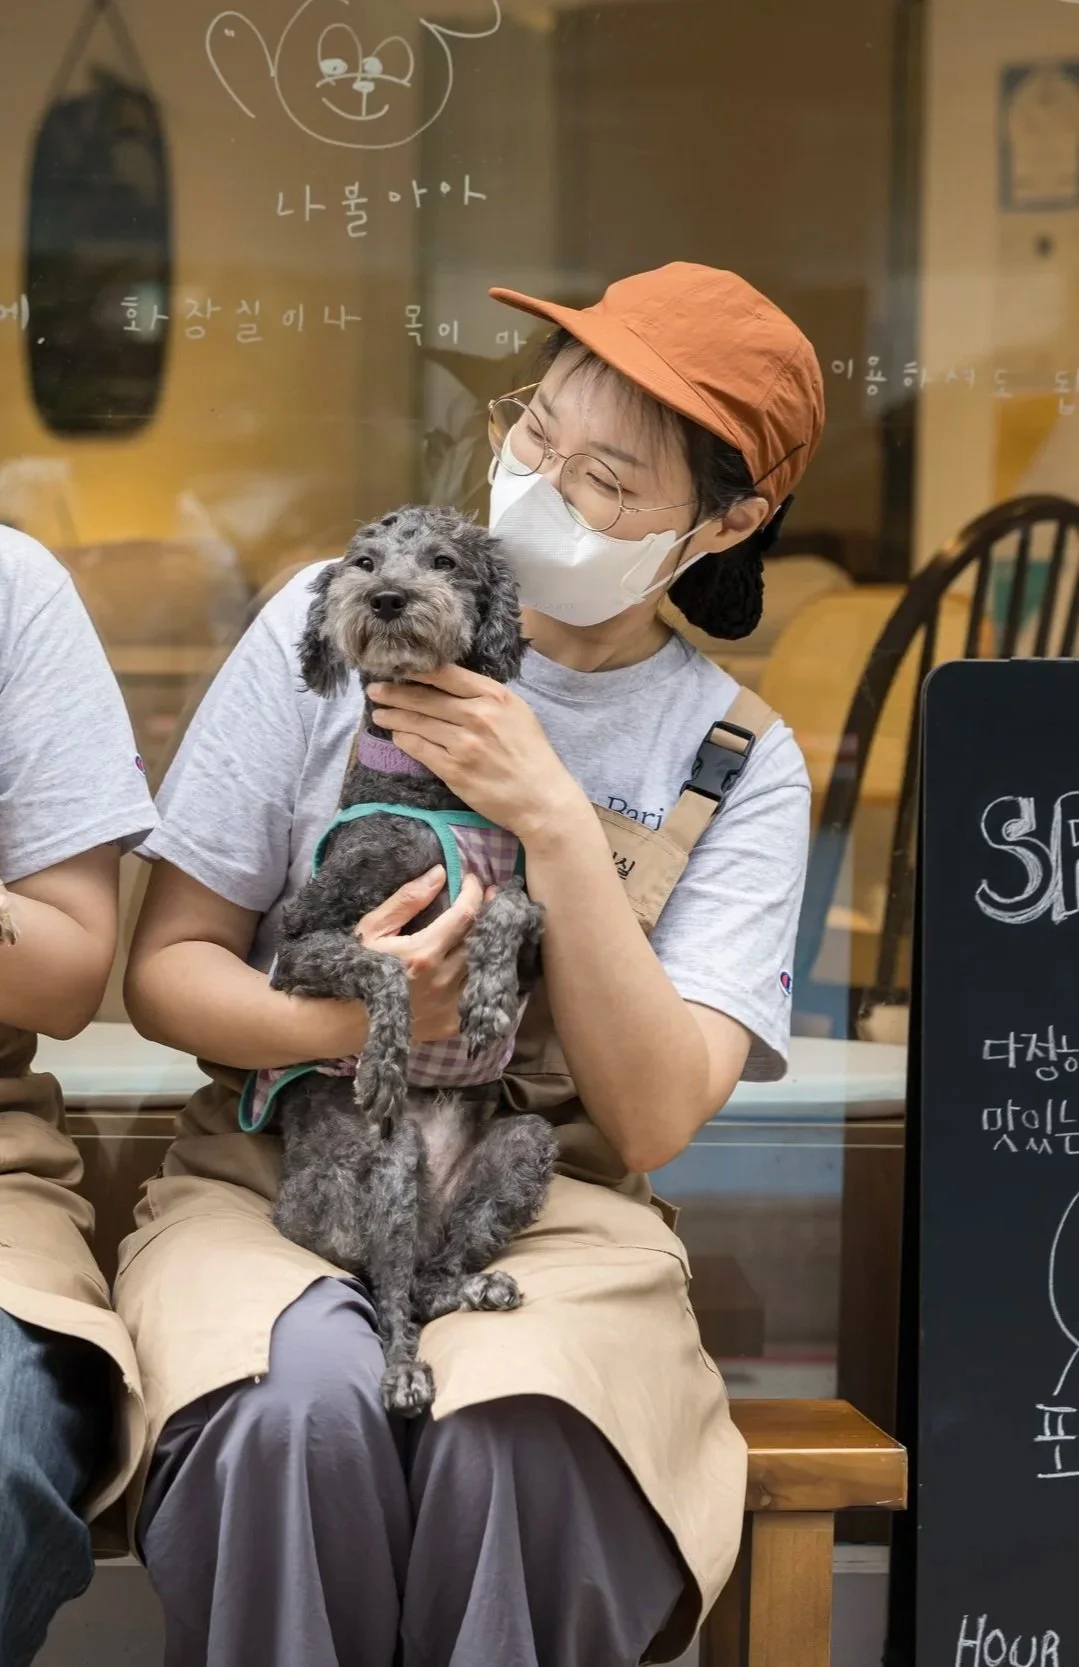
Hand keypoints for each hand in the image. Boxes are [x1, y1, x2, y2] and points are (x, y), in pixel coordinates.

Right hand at [354, 865, 483, 1042]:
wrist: (344, 1022)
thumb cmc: (356, 969)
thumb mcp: (372, 929)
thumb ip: (407, 901)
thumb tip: (440, 874)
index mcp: (423, 954)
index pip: (465, 915)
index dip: (475, 893)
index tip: (473, 881)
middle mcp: (443, 980)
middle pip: (481, 940)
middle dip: (488, 914)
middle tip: (488, 898)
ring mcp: (449, 1005)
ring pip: (484, 967)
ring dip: (487, 943)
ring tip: (486, 926)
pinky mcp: (451, 1023)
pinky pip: (477, 993)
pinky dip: (480, 974)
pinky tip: (476, 961)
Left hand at [368, 667, 587, 844]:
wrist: (541, 799)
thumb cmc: (531, 755)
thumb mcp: (517, 713)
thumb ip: (486, 697)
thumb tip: (449, 685)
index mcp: (495, 697)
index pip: (446, 674)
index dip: (417, 670)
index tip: (398, 668)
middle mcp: (478, 716)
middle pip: (425, 698)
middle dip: (395, 693)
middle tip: (376, 690)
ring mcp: (464, 744)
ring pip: (417, 723)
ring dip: (393, 717)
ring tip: (379, 714)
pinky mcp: (454, 770)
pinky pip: (419, 749)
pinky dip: (404, 741)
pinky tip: (397, 737)